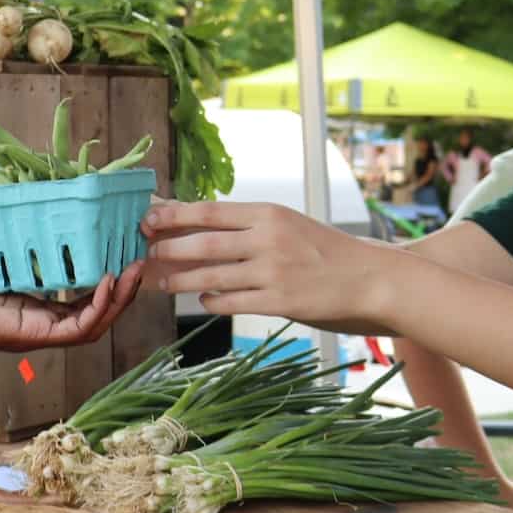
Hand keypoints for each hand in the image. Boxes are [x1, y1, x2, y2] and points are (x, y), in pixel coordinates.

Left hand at [0, 248, 142, 350]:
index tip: (122, 253)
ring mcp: (36, 333)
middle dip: (123, 292)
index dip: (107, 282)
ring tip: (135, 270)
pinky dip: (98, 306)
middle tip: (140, 261)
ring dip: (119, 300)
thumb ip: (21, 247)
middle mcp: (39, 324)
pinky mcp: (30, 336)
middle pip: (96, 316)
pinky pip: (77, 328)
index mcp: (32, 308)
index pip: (82, 301)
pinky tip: (108, 281)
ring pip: (94, 325)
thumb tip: (41, 217)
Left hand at [141, 201, 388, 323]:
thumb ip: (247, 223)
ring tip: (159, 281)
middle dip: (168, 247)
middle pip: (203, 243)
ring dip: (179, 279)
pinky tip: (203, 299)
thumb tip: (199, 219)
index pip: (210, 211)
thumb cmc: (324, 249)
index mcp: (269, 213)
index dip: (174, 215)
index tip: (147, 217)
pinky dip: (212, 300)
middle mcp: (268, 239)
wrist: (369, 277)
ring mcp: (273, 272)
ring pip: (211, 275)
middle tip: (143, 251)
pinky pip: (232, 302)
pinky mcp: (279, 301)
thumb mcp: (287, 224)